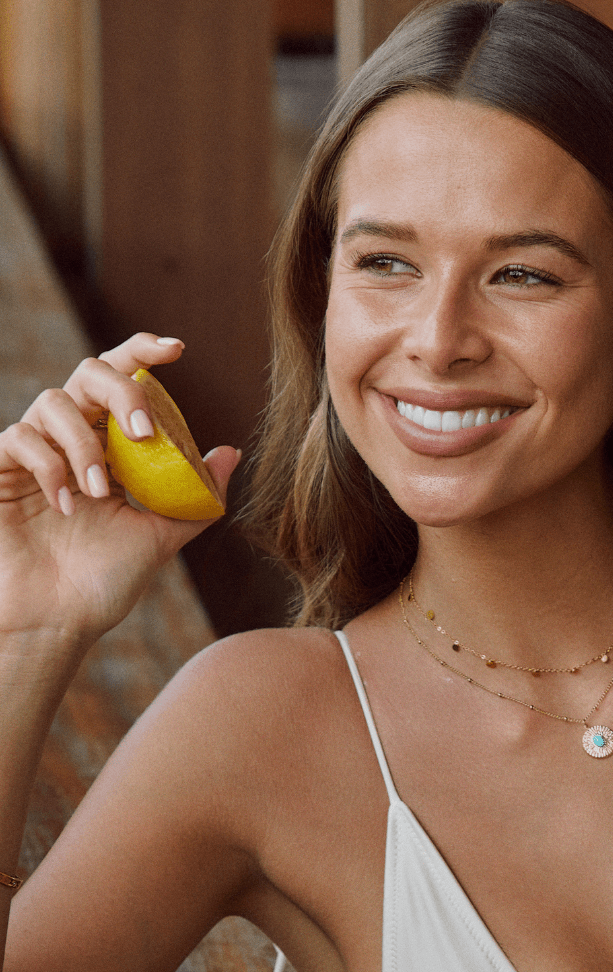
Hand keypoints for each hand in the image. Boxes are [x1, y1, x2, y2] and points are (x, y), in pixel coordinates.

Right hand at [0, 334, 239, 650]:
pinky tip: (67, 503)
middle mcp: (75, 439)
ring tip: (101, 491)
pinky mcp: (0, 469)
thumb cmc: (105, 581)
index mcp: (113, 447)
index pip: (126, 381)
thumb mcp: (162, 535)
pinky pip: (20, 438)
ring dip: (85, 442)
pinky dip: (50, 465)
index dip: (144, 353)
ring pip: (53, 401)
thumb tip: (230, 451)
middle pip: (90, 373)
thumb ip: (195, 494)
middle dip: (122, 390)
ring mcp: (34, 452)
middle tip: (143, 432)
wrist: (56, 622)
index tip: (178, 349)